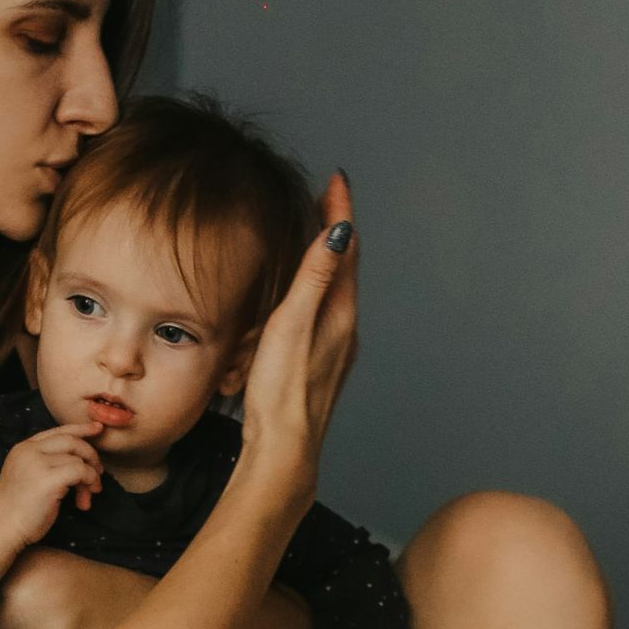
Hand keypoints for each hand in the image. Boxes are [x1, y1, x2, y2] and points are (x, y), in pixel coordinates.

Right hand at [0, 422, 105, 549]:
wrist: (2, 526)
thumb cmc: (18, 507)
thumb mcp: (29, 474)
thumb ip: (46, 461)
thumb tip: (79, 460)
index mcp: (24, 448)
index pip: (58, 431)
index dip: (80, 428)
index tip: (97, 429)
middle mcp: (29, 451)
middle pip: (71, 441)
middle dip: (91, 455)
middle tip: (98, 473)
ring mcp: (37, 463)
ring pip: (78, 459)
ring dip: (91, 477)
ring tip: (87, 496)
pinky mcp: (48, 479)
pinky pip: (80, 471)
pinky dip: (89, 482)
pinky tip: (84, 499)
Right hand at [239, 172, 358, 481]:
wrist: (284, 449)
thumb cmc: (282, 391)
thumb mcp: (293, 324)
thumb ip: (315, 277)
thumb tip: (339, 231)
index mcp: (340, 313)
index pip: (346, 248)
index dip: (340, 211)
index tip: (337, 179)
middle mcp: (345, 328)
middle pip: (346, 265)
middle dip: (336, 228)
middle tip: (327, 196)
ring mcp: (335, 347)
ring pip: (337, 289)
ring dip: (328, 258)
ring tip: (317, 234)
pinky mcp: (320, 362)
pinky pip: (325, 311)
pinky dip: (318, 287)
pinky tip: (305, 295)